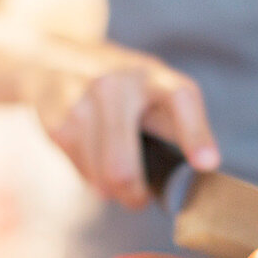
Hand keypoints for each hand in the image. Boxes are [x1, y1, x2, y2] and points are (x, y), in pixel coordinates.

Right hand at [33, 43, 219, 208]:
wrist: (51, 59)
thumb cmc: (119, 85)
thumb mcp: (153, 87)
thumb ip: (176, 124)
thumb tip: (202, 169)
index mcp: (153, 76)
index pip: (180, 100)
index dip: (195, 134)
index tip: (206, 163)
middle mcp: (116, 84)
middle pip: (123, 167)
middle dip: (134, 195)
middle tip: (139, 199)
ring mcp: (81, 101)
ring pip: (101, 178)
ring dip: (111, 189)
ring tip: (112, 172)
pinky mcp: (56, 120)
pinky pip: (81, 172)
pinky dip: (89, 175)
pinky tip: (90, 156)